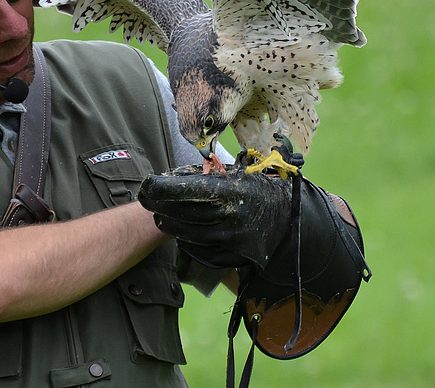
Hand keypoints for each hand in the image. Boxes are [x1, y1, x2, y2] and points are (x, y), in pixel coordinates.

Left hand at [138, 166, 291, 269]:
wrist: (288, 219)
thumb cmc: (255, 191)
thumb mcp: (236, 176)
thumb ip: (205, 176)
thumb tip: (168, 179)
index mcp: (231, 191)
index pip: (186, 190)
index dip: (161, 188)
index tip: (147, 185)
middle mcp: (231, 216)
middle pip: (183, 213)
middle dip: (159, 206)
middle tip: (146, 200)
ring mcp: (232, 240)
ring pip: (188, 234)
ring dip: (169, 224)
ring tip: (160, 216)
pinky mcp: (233, 258)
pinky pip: (200, 252)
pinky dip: (186, 242)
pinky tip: (180, 233)